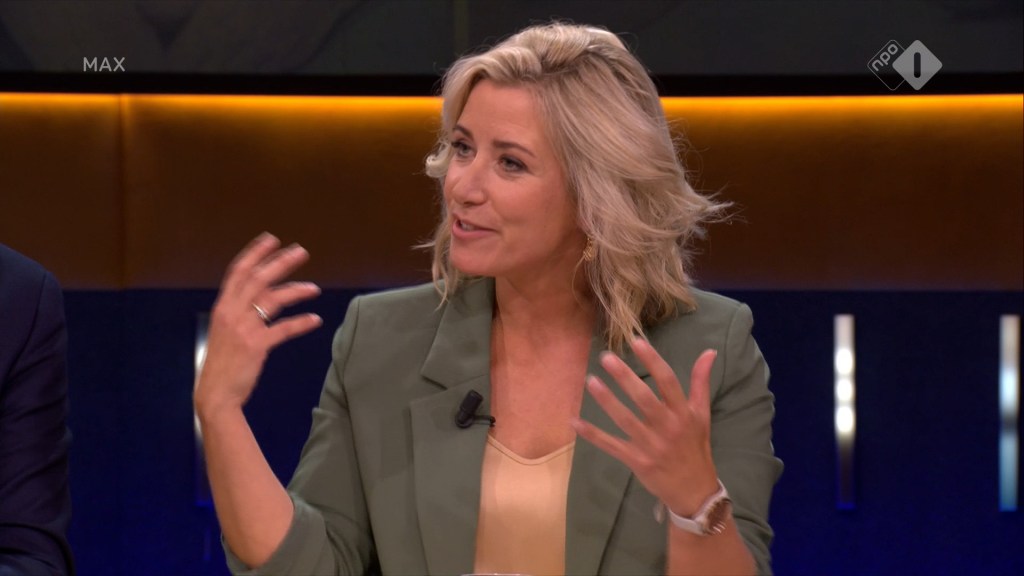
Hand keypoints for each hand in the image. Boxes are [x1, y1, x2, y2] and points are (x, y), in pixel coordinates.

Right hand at [194, 233, 322, 415]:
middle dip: (281, 262)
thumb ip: (238, 313)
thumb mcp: (224, 332)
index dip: (255, 253)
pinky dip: (301, 323)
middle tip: (302, 252)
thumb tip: (258, 299)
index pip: (238, 272)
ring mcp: (243, 328)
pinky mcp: (256, 345)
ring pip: (273, 299)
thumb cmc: (222, 364)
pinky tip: (315, 320)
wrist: (215, 394)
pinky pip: (284, 328)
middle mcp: (231, 312)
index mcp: (222, 307)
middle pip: (258, 278)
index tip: (271, 239)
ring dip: (296, 290)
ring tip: (314, 288)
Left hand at [572, 340, 719, 515]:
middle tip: (606, 357)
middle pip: (644, 398)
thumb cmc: (695, 447)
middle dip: (625, 377)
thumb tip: (708, 351)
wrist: (694, 491)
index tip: (636, 341)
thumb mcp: (702, 414)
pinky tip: (575, 422)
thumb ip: (701, 382)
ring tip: (590, 381)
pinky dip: (593, 435)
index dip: (652, 360)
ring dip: (607, 401)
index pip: (668, 381)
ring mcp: (650, 445)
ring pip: (625, 420)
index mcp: (683, 413)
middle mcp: (667, 427)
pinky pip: (611, 445)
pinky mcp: (636, 461)